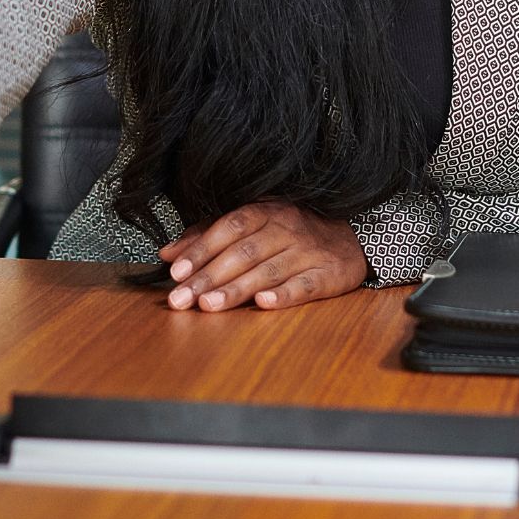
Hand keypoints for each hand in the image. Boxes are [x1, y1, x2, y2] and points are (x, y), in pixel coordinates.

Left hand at [159, 202, 369, 312]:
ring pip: (267, 271)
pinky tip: (262, 304)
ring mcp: (307, 252)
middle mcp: (285, 229)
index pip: (228, 228)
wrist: (350, 238)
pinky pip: (304, 285)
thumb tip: (168, 253)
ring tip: (208, 306)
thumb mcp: (253, 226)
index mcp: (264, 212)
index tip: (177, 271)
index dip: (201, 249)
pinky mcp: (327, 275)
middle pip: (242, 253)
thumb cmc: (292, 233)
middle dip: (208, 277)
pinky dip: (283, 295)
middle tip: (181, 299)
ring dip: (236, 290)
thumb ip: (209, 237)